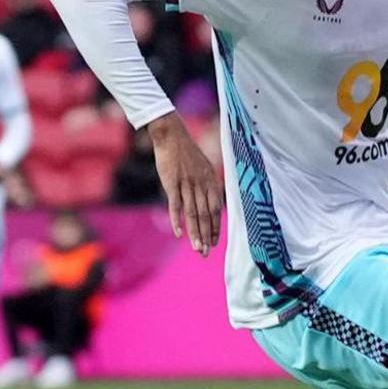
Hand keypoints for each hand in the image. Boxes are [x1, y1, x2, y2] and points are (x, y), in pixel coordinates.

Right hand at [148, 112, 223, 255]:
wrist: (172, 136)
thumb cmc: (187, 154)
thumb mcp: (204, 168)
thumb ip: (208, 186)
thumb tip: (213, 203)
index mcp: (211, 182)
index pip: (215, 210)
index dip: (215, 227)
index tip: (214, 242)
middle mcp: (201, 185)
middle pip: (205, 215)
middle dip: (206, 235)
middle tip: (206, 253)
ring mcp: (187, 184)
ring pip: (192, 213)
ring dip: (195, 233)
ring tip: (197, 249)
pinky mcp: (171, 183)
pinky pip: (175, 205)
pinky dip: (177, 220)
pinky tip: (179, 234)